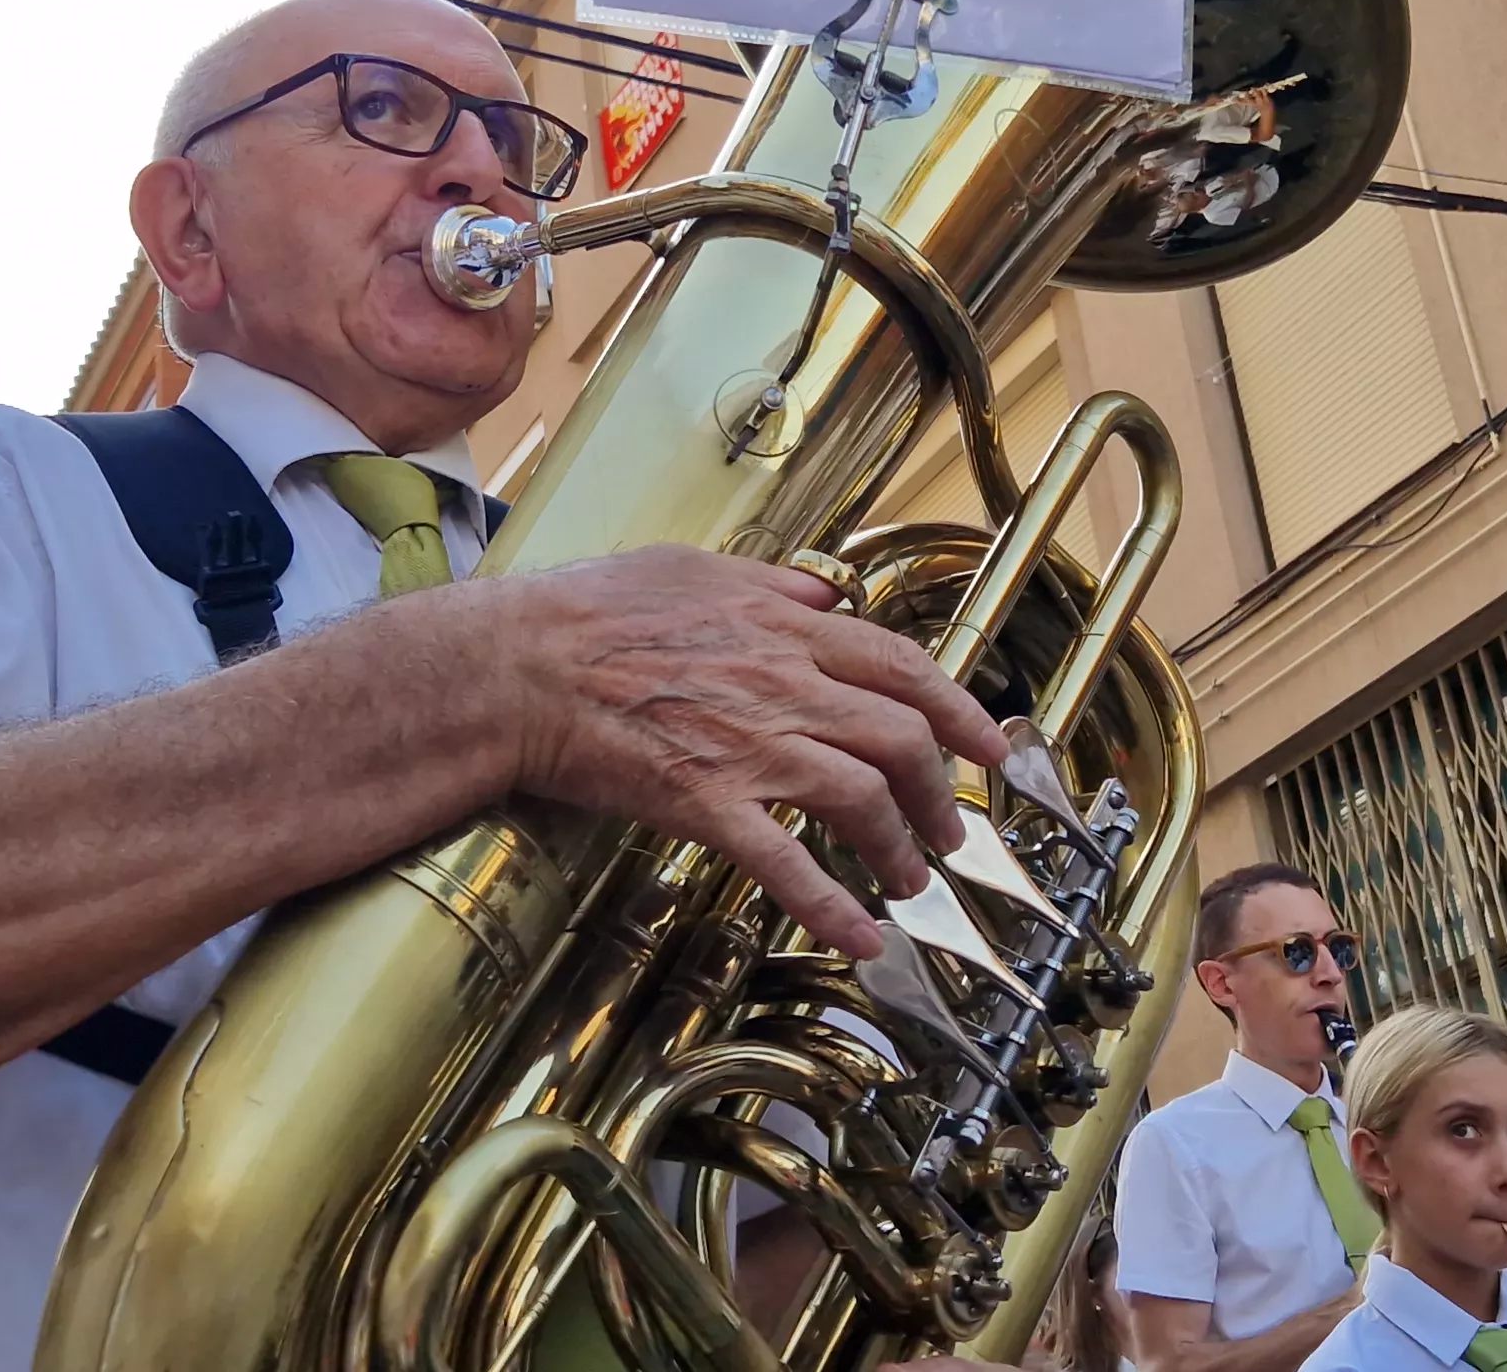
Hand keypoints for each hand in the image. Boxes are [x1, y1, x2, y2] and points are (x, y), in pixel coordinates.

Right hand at [448, 544, 1008, 956]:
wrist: (516, 666)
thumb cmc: (586, 612)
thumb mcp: (690, 567)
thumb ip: (768, 584)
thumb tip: (822, 595)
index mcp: (783, 628)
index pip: (902, 666)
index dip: (959, 710)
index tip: (990, 745)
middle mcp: (783, 685)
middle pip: (900, 739)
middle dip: (938, 793)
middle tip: (949, 829)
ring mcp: (749, 746)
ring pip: (863, 799)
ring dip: (900, 849)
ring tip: (908, 883)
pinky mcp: (707, 803)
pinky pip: (787, 863)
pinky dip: (833, 907)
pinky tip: (859, 940)